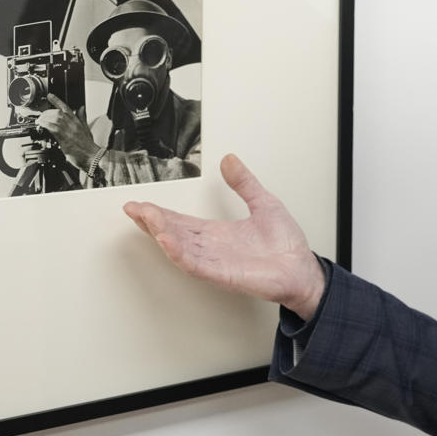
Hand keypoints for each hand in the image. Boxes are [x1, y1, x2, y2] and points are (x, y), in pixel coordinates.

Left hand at [35, 95, 99, 167]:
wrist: (92, 157)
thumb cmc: (89, 146)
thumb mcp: (86, 129)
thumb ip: (82, 118)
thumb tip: (81, 108)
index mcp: (78, 122)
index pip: (66, 108)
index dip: (57, 100)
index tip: (50, 96)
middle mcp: (73, 125)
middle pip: (58, 112)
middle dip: (48, 112)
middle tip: (42, 115)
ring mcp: (69, 131)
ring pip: (55, 118)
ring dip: (45, 118)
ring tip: (40, 120)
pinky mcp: (64, 138)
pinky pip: (53, 128)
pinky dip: (46, 124)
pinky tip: (41, 125)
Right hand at [122, 153, 326, 316]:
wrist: (303, 269)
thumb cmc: (285, 244)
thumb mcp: (263, 203)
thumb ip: (244, 183)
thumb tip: (229, 160)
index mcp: (216, 233)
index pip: (180, 221)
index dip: (159, 213)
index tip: (139, 203)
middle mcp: (211, 248)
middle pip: (174, 233)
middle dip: (152, 221)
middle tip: (133, 208)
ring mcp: (216, 262)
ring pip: (180, 248)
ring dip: (162, 234)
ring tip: (148, 219)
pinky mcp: (224, 275)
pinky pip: (197, 265)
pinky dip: (181, 254)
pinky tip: (168, 242)